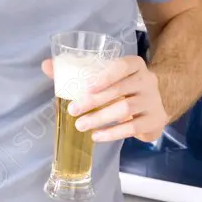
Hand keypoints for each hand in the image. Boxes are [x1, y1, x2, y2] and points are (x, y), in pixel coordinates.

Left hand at [41, 56, 168, 142]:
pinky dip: (113, 133)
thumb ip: (77, 71)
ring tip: (80, 125)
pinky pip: (133, 127)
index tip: (86, 86)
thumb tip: (46, 65)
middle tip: (73, 111)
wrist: (154, 104)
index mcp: (134, 65)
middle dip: (94, 101)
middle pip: (120, 90)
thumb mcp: (106, 77)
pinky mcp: (155, 120)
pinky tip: (97, 136)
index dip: (105, 76)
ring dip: (101, 118)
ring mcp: (153, 100)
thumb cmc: (123, 87)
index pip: (122, 66)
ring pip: (126, 109)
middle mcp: (147, 80)